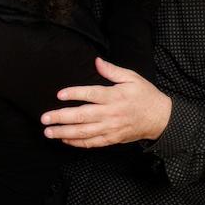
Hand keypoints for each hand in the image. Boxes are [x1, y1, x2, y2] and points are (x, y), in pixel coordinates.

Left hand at [40, 57, 172, 147]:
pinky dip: (77, 142)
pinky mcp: (112, 139)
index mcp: (115, 96)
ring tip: (49, 132)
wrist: (160, 118)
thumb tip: (97, 61)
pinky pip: (92, 143)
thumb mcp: (132, 78)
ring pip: (84, 132)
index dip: (75, 94)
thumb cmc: (145, 95)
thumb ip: (113, 71)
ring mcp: (111, 128)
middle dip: (61, 117)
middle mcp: (111, 113)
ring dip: (64, 132)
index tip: (60, 94)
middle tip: (44, 118)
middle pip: (82, 116)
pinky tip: (65, 140)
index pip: (92, 94)